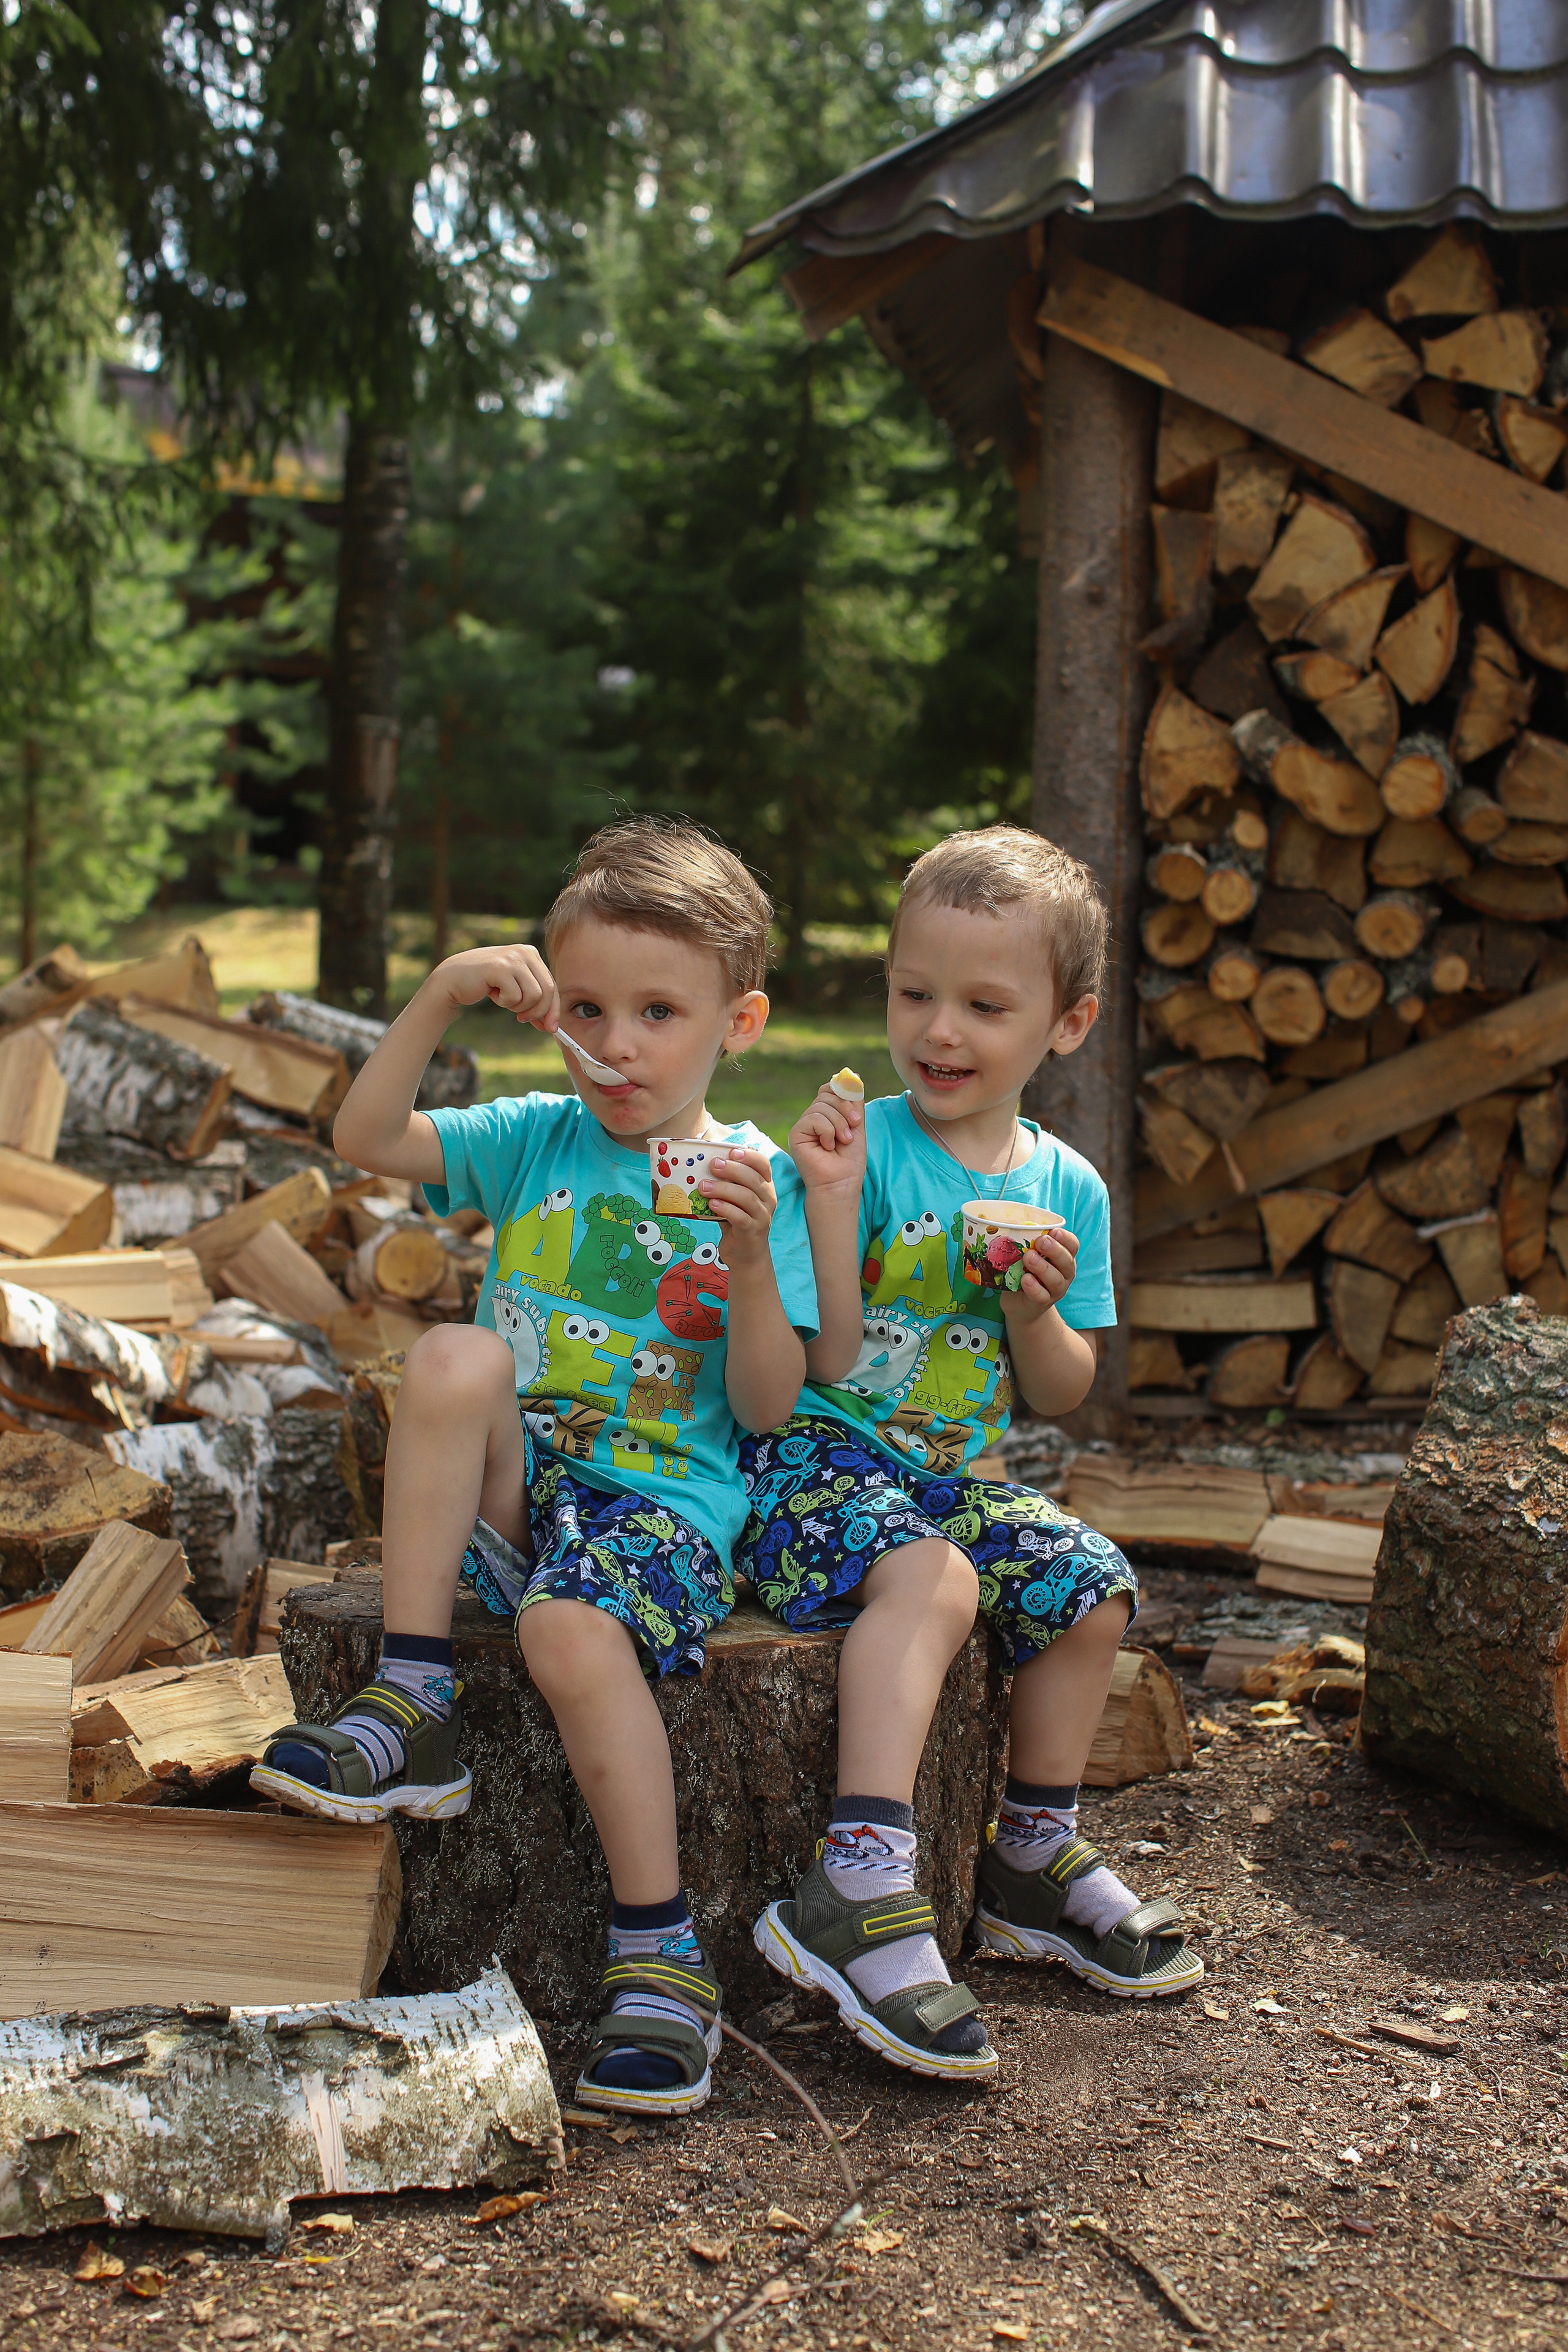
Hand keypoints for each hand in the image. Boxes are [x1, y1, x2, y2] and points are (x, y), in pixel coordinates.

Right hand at [435, 945, 557, 1029]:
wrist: (453, 979)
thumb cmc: (485, 984)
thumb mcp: (515, 990)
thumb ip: (533, 1002)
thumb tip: (550, 1026)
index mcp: (531, 953)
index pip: (551, 984)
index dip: (553, 1009)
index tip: (551, 1028)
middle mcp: (524, 952)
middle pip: (547, 991)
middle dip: (538, 1012)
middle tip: (522, 1019)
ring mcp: (512, 958)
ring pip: (534, 996)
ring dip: (517, 1005)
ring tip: (502, 997)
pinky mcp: (500, 968)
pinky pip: (515, 997)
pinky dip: (504, 1002)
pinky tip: (492, 992)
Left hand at [701, 1148, 776, 1268]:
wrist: (746, 1254)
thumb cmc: (737, 1220)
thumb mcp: (735, 1198)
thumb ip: (727, 1182)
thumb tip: (702, 1161)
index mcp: (765, 1186)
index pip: (764, 1164)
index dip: (749, 1156)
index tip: (731, 1152)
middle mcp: (768, 1199)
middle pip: (753, 1178)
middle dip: (732, 1169)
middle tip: (712, 1165)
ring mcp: (763, 1216)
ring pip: (746, 1197)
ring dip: (723, 1189)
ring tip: (703, 1187)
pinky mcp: (752, 1231)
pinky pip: (740, 1217)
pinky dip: (725, 1208)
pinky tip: (712, 1204)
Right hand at [789, 1083, 865, 1197]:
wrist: (841, 1184)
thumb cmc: (849, 1162)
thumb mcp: (857, 1126)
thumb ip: (854, 1103)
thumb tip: (854, 1075)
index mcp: (827, 1115)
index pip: (831, 1089)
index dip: (844, 1093)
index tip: (857, 1113)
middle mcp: (813, 1118)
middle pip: (827, 1094)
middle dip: (846, 1109)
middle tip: (854, 1128)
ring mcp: (804, 1125)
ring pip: (822, 1106)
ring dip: (839, 1123)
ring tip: (843, 1141)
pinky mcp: (796, 1134)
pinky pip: (814, 1118)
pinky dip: (828, 1131)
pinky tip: (828, 1146)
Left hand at [998, 1226, 1079, 1321]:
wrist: (1021, 1304)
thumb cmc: (1026, 1273)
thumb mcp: (1027, 1256)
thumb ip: (1027, 1243)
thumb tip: (1014, 1224)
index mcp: (1063, 1258)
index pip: (1073, 1246)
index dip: (1066, 1238)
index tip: (1054, 1231)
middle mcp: (1064, 1274)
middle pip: (1067, 1262)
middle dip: (1055, 1250)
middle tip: (1040, 1242)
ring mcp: (1055, 1291)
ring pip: (1056, 1279)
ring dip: (1042, 1267)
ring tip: (1028, 1258)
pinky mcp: (1042, 1303)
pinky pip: (1042, 1296)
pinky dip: (1034, 1287)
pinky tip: (1025, 1279)